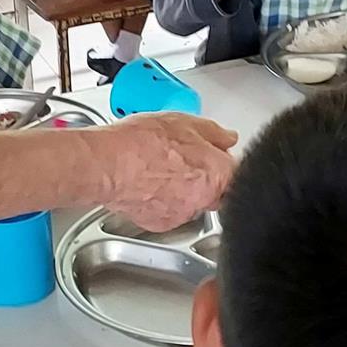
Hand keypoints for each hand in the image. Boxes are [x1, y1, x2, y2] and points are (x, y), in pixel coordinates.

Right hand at [100, 113, 238, 230]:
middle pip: (217, 192)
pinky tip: (148, 184)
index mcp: (217, 173)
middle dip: (206, 179)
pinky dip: (163, 201)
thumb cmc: (141, 143)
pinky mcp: (159, 224)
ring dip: (183, 190)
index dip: (226, 163)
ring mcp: (181, 215)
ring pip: (191, 203)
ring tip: (159, 170)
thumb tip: (227, 138)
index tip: (216, 157)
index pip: (238, 174)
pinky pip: (169, 213)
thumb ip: (214, 133)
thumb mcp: (183, 122)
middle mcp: (203, 199)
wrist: (108, 165)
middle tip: (184, 161)